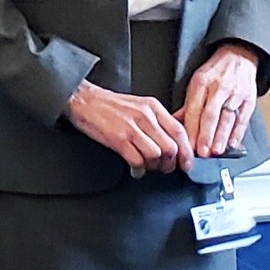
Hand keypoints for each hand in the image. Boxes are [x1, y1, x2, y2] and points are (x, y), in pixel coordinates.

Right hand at [64, 80, 193, 173]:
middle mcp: (145, 116)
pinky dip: (139, 169)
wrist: (82, 100)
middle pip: (171, 148)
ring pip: (156, 156)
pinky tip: (135, 169)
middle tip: (164, 168)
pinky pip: (137, 160)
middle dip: (171, 164)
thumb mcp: (139, 105)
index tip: (186, 163)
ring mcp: (131, 128)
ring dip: (154, 167)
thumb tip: (173, 140)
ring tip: (147, 167)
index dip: (186, 152)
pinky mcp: (118, 139)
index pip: (180, 132)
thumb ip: (157, 120)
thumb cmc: (108, 105)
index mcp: (153, 107)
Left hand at [175, 43, 258, 157]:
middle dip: (206, 135)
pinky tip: (233, 143)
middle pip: (211, 115)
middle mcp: (219, 88)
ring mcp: (235, 94)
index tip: (187, 144)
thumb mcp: (196, 82)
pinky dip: (238, 132)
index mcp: (201, 83)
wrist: (238, 56)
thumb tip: (174, 123)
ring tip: (216, 151)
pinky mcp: (249, 99)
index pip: (194, 109)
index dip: (191, 129)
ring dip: (221, 137)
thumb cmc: (214, 72)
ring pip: (227, 118)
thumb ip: (188, 104)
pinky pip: (243, 117)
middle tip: (202, 152)